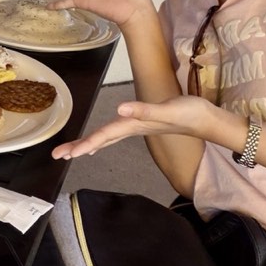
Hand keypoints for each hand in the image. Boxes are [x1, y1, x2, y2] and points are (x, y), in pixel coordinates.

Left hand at [51, 95, 220, 158]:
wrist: (208, 120)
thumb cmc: (190, 113)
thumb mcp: (168, 110)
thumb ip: (144, 110)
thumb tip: (120, 110)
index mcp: (134, 125)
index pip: (104, 136)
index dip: (85, 144)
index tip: (67, 154)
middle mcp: (132, 128)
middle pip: (100, 140)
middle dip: (78, 147)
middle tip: (57, 155)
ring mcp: (136, 127)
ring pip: (106, 138)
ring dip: (87, 145)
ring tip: (69, 152)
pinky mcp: (141, 123)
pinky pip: (115, 134)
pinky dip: (102, 139)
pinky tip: (95, 145)